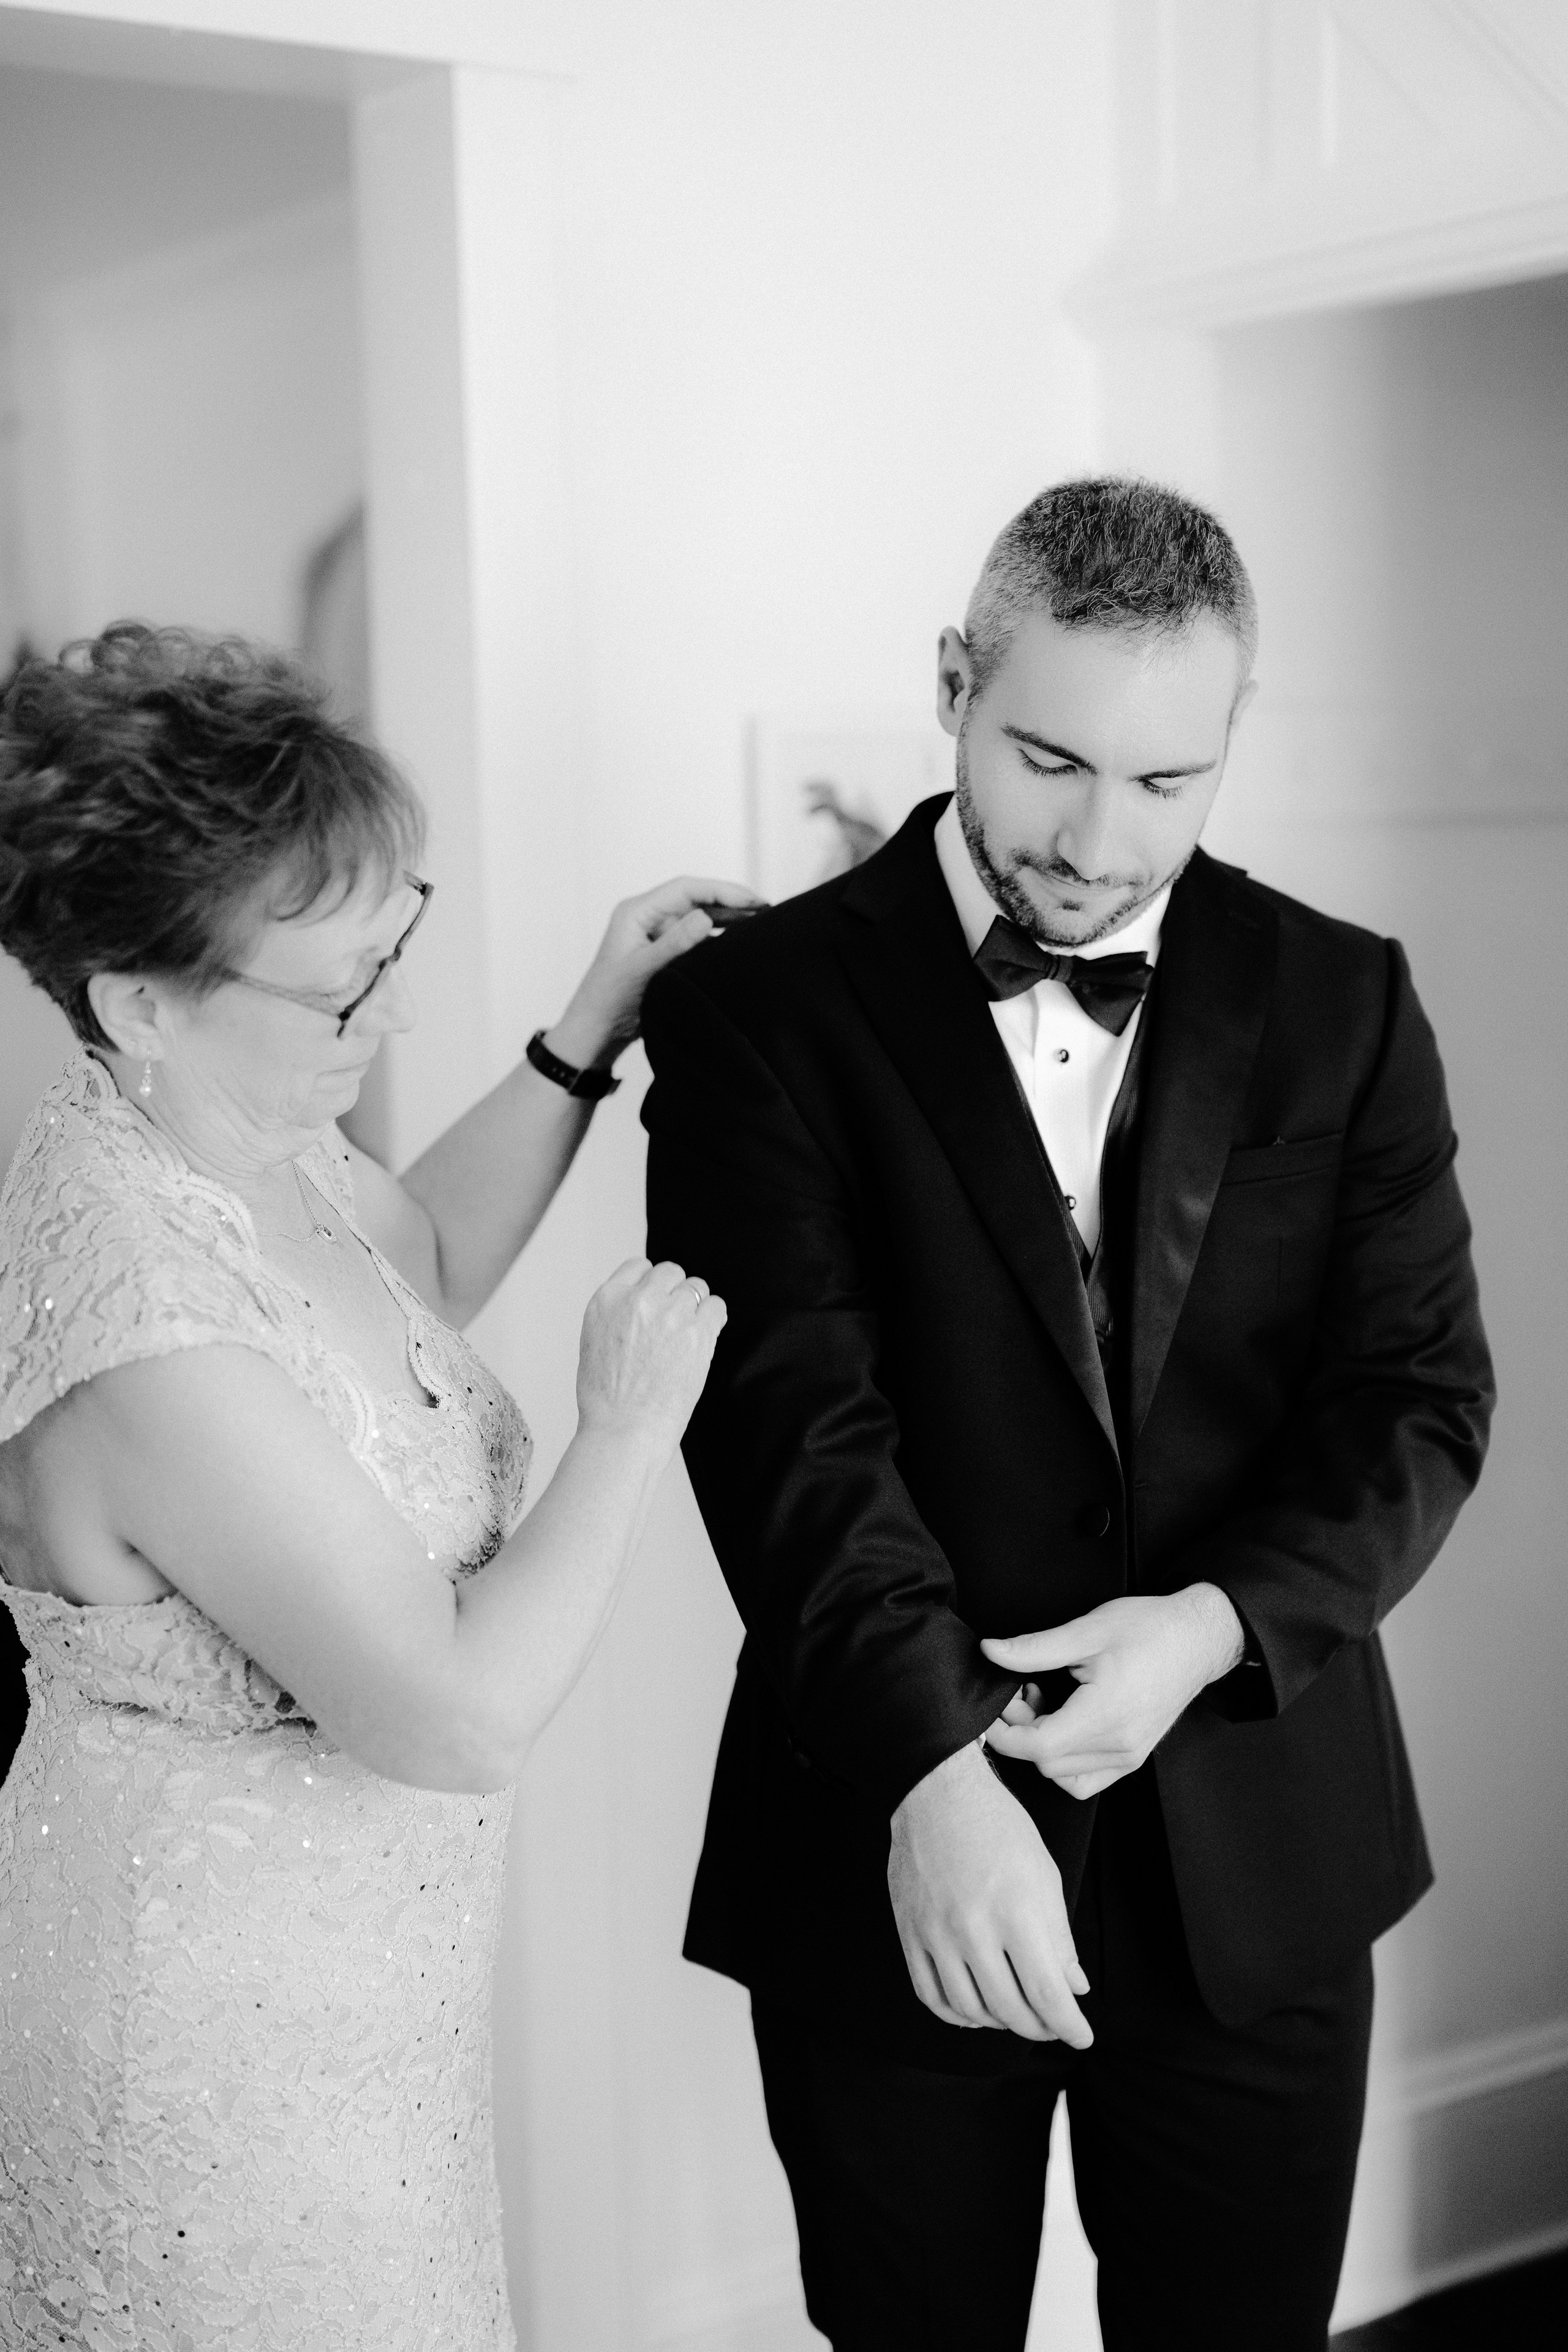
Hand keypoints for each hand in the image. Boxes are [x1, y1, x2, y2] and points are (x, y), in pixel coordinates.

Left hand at [545, 877, 763, 1070]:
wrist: (596, 1030)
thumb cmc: (610, 1000)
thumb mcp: (643, 970)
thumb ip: (675, 944)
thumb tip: (706, 918)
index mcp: (637, 912)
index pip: (686, 889)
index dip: (722, 891)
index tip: (752, 900)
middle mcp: (648, 917)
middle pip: (696, 899)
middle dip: (731, 902)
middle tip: (767, 909)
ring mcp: (657, 934)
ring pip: (700, 917)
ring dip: (729, 918)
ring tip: (762, 922)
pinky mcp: (665, 952)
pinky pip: (697, 937)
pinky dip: (720, 938)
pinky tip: (741, 943)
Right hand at [576, 1257, 726, 1448]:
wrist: (624, 1430)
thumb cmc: (608, 1398)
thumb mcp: (595, 1341)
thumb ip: (618, 1313)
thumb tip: (643, 1298)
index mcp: (607, 1300)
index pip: (639, 1266)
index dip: (650, 1283)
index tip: (656, 1301)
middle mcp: (639, 1299)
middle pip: (670, 1272)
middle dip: (674, 1293)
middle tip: (673, 1322)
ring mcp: (670, 1314)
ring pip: (696, 1287)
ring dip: (695, 1306)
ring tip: (687, 1334)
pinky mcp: (697, 1332)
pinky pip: (716, 1307)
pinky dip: (713, 1319)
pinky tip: (704, 1337)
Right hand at [888, 1742, 1091, 2046]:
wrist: (936, 1792)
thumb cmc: (999, 1827)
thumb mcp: (1044, 1875)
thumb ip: (1059, 1937)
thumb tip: (1075, 1989)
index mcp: (1016, 1911)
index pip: (1047, 1993)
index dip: (1069, 2025)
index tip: (1082, 2036)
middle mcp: (973, 1928)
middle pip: (1010, 2008)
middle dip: (1040, 2027)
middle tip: (1053, 2024)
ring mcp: (935, 1933)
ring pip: (971, 2009)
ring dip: (1000, 2022)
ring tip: (1018, 2013)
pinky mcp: (910, 1932)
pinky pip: (931, 1994)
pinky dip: (956, 2014)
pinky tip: (974, 2010)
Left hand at [980, 1585, 1245, 1800]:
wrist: (1196, 1640)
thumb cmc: (1147, 1629)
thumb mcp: (1086, 1630)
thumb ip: (1033, 1648)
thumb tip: (989, 1652)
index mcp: (1106, 1715)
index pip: (1037, 1747)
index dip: (1003, 1731)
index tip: (994, 1702)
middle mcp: (1120, 1746)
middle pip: (1045, 1762)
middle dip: (1019, 1730)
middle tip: (1021, 1688)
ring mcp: (1129, 1756)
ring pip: (1062, 1775)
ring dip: (1040, 1745)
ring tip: (1044, 1700)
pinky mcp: (1133, 1758)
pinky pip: (1085, 1780)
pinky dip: (1063, 1762)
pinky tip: (1063, 1723)